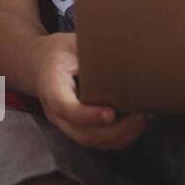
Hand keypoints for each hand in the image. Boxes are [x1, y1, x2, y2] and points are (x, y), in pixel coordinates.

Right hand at [34, 33, 152, 149]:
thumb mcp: (73, 43)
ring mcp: (66, 123)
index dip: (87, 115)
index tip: (111, 113)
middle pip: (82, 133)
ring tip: (145, 116)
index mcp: (51, 87)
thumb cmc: (61, 52)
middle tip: (141, 114)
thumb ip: (94, 49)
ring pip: (92, 141)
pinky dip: (121, 137)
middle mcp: (56, 112)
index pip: (64, 107)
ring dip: (122, 134)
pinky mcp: (78, 128)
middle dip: (116, 129)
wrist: (40, 65)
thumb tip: (127, 48)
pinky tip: (138, 121)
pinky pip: (99, 141)